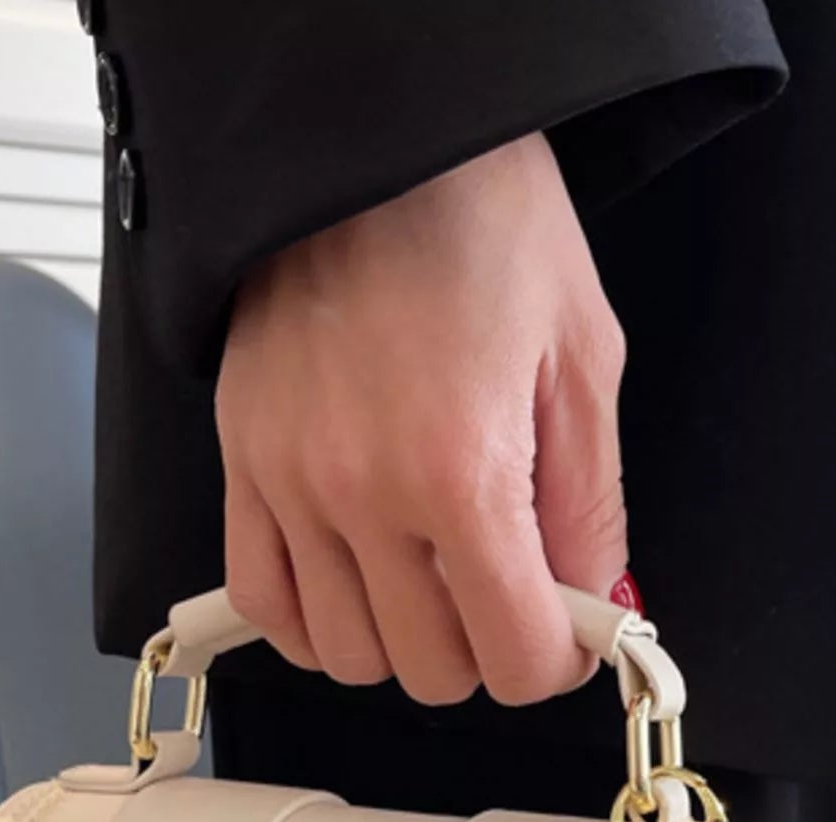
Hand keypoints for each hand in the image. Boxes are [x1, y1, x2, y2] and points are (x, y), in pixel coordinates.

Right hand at [216, 133, 627, 705]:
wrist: (371, 137)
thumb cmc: (478, 219)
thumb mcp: (583, 358)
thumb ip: (591, 508)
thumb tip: (592, 605)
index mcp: (462, 470)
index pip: (511, 655)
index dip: (553, 663)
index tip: (564, 638)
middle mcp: (365, 493)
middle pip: (431, 670)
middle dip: (485, 651)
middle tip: (506, 592)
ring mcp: (291, 484)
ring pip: (347, 656)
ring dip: (402, 642)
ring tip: (434, 581)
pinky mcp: (243, 464)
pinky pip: (264, 603)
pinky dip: (314, 622)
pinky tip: (357, 585)